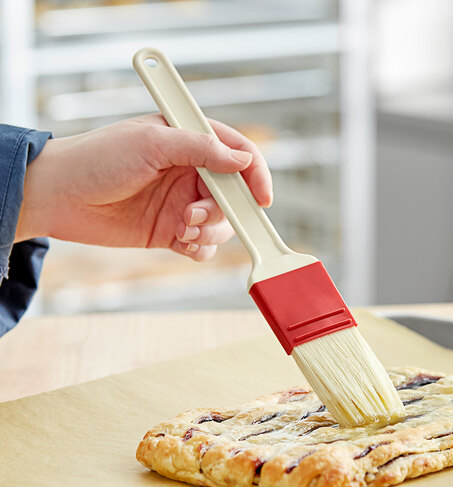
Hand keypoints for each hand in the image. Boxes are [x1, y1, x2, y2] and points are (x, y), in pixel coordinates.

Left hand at [18, 114, 272, 260]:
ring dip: (210, 232)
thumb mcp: (152, 143)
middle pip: (234, 196)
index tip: (262, 198)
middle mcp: (190, 172)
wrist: (61, 197)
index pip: (238, 154)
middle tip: (194, 215)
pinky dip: (201, 249)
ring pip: (222, 224)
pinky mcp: (171, 230)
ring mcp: (182, 203)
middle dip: (223, 212)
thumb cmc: (99, 159)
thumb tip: (242, 159)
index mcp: (189, 141)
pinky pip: (203, 245)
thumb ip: (201, 148)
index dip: (256, 175)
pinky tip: (183, 245)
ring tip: (182, 230)